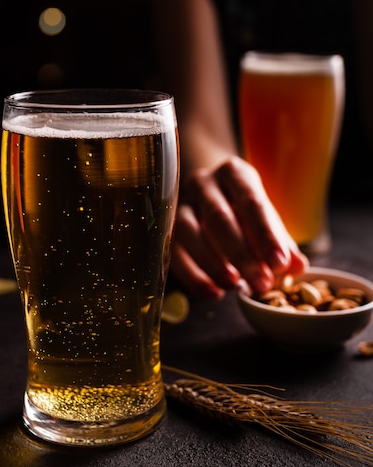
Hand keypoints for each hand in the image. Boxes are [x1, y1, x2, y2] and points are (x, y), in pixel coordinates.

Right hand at [170, 157, 308, 299]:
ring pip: (190, 232)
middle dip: (241, 254)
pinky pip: (174, 252)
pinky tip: (213, 293)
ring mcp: (181, 203)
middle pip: (219, 217)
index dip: (265, 234)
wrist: (208, 191)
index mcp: (235, 173)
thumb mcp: (266, 216)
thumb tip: (298, 267)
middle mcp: (204, 183)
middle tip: (261, 283)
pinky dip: (193, 275)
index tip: (280, 264)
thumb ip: (281, 242)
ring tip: (235, 286)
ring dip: (214, 263)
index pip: (251, 202)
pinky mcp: (166, 226)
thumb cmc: (242, 207)